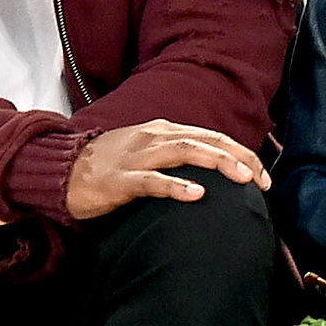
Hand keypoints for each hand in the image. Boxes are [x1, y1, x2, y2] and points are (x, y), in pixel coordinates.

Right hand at [66, 119, 269, 219]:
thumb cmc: (111, 165)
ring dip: (217, 164)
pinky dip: (176, 186)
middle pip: (207, 141)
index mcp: (165, 131)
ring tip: (242, 178)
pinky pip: (152, 181)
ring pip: (185, 153)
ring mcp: (137, 156)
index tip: (264, 176)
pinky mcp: (120, 179)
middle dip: (240, 158)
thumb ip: (179, 157)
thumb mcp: (149, 154)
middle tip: (263, 181)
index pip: (214, 137)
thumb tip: (216, 172)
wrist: (61, 170)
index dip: (242, 154)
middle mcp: (155, 137)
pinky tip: (197, 194)